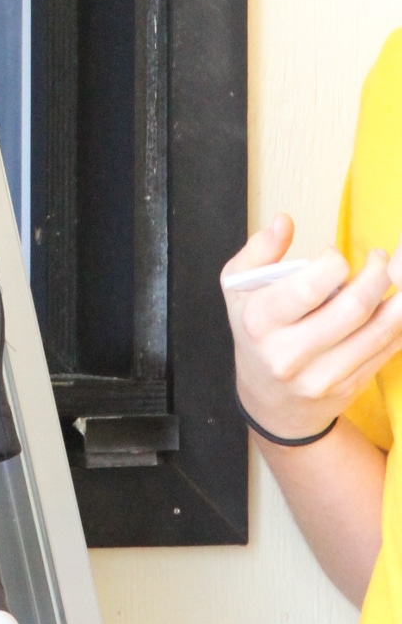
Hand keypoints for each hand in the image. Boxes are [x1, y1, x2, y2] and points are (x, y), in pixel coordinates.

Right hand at [223, 213, 401, 440]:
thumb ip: (259, 250)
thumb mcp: (237, 289)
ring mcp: (323, 376)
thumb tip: (284, 221)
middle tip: (379, 258)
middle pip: (352, 309)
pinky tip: (398, 303)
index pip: (308, 288)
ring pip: (377, 332)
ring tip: (396, 273)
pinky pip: (386, 350)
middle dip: (376, 275)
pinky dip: (398, 323)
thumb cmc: (255, 333)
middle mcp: (290, 354)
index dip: (332, 263)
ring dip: (398, 298)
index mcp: (260, 322)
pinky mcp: (350, 387)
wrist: (271, 402)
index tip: (334, 254)